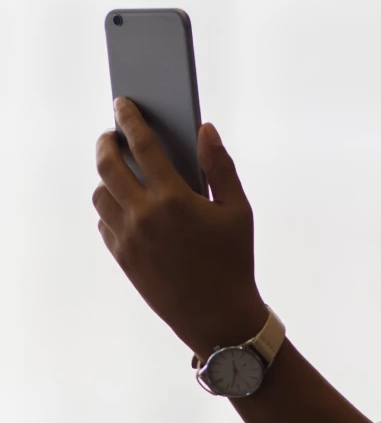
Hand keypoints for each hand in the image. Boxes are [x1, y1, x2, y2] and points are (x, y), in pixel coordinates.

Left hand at [92, 97, 267, 357]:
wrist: (219, 319)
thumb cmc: (235, 263)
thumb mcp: (239, 212)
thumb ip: (221, 167)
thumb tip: (205, 129)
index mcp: (174, 199)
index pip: (141, 144)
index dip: (129, 118)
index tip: (123, 104)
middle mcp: (144, 215)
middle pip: (107, 164)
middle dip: (106, 143)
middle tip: (112, 136)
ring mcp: (128, 238)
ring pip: (100, 193)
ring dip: (106, 176)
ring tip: (119, 171)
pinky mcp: (122, 258)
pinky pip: (104, 221)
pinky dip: (110, 207)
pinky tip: (124, 204)